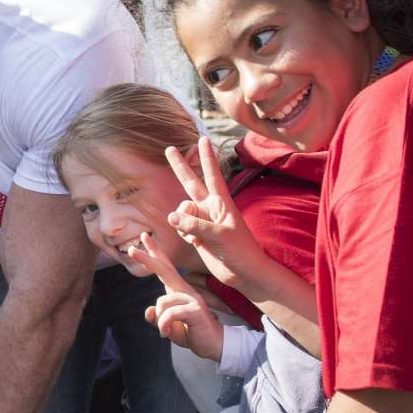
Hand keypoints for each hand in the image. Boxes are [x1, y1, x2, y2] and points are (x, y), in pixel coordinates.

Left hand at [127, 234, 225, 360]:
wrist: (215, 345)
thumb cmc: (193, 333)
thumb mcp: (169, 325)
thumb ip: (158, 317)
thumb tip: (149, 311)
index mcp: (179, 291)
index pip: (166, 268)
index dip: (155, 253)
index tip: (144, 238)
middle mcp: (186, 291)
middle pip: (165, 270)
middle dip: (147, 259)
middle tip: (131, 249)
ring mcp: (192, 299)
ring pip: (162, 302)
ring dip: (160, 320)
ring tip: (166, 331)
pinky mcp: (196, 309)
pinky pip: (169, 314)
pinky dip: (164, 325)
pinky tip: (167, 333)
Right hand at [164, 137, 266, 288]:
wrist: (244, 274)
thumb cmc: (240, 252)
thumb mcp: (219, 236)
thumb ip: (194, 225)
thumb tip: (171, 217)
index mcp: (221, 202)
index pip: (212, 174)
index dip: (206, 157)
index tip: (203, 139)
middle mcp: (210, 208)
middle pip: (191, 182)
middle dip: (180, 166)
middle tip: (169, 148)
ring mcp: (202, 221)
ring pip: (181, 212)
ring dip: (182, 221)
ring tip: (195, 236)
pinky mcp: (197, 235)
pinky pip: (181, 227)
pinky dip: (183, 234)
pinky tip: (195, 244)